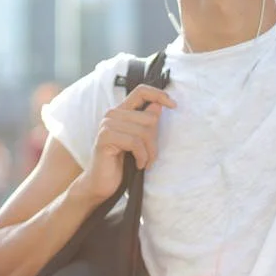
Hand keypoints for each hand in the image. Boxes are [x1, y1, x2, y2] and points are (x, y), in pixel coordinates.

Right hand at [69, 84, 175, 205]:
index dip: (159, 95)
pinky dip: (141, 156)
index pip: (141, 91)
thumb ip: (146, 123)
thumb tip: (159, 106)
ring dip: (149, 152)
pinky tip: (138, 165)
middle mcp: (113, 114)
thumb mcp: (140, 142)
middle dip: (155, 140)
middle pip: (149, 117)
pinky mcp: (105, 137)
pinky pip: (134, 142)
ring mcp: (107, 125)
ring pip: (143, 131)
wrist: (102, 184)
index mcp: (122, 112)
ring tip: (145, 163)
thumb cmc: (122, 163)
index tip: (173, 105)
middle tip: (151, 156)